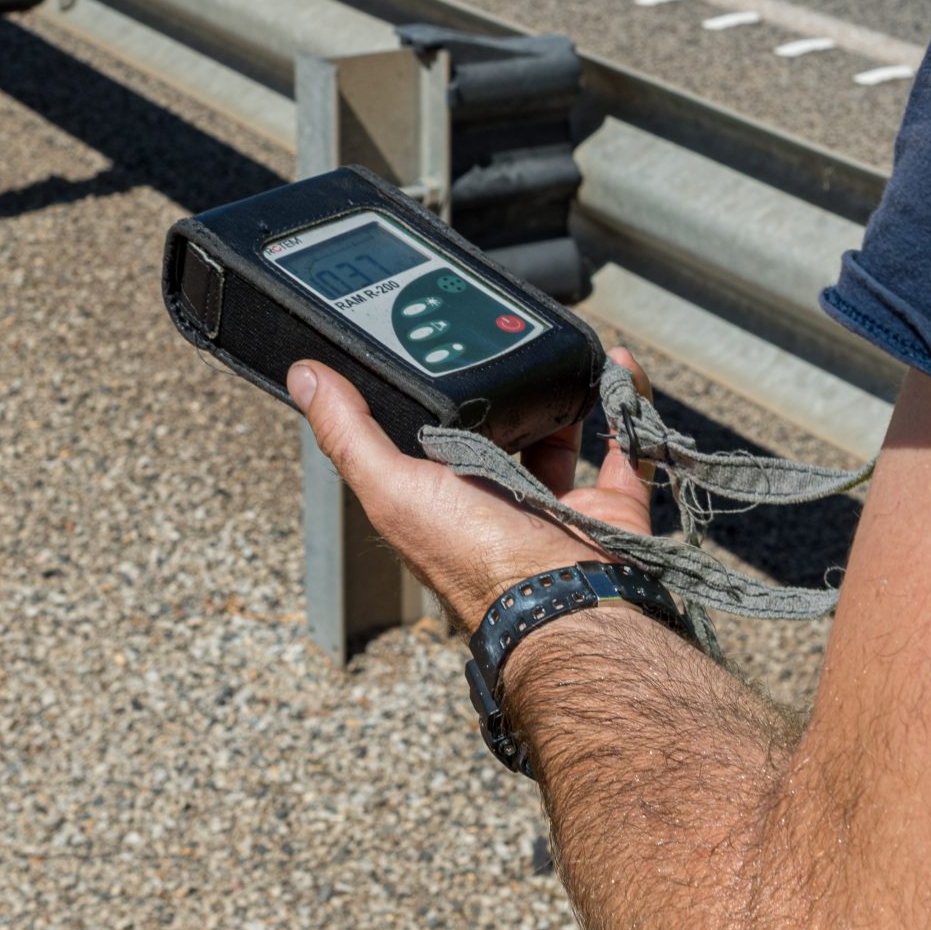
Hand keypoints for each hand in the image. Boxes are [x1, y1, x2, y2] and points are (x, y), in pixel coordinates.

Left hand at [287, 350, 655, 635]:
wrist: (563, 596)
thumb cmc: (472, 556)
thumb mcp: (391, 487)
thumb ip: (349, 432)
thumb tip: (304, 375)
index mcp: (441, 494)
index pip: (429, 432)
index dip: (431, 389)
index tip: (434, 337)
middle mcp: (495, 496)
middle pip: (499, 425)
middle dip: (504, 383)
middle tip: (505, 333)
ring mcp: (554, 499)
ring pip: (560, 429)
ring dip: (564, 387)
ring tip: (560, 344)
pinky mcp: (608, 502)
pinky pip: (623, 443)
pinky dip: (626, 402)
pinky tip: (620, 364)